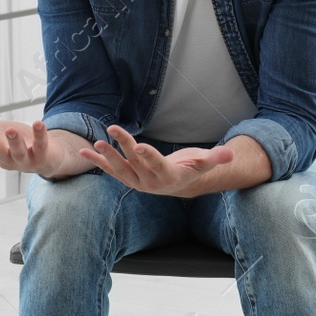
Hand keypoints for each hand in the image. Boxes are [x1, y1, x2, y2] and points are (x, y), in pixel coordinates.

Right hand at [0, 107, 69, 175]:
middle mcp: (7, 159)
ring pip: (18, 152)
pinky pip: (41, 145)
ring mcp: (25, 160)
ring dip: (14, 141)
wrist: (47, 157)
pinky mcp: (43, 155)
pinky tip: (38, 123)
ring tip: (10, 129)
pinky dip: (40, 135)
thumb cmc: (14, 143)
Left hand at [81, 125, 233, 197]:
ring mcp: (137, 182)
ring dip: (107, 156)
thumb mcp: (205, 163)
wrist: (178, 185)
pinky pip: (110, 170)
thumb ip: (216, 158)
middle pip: (136, 162)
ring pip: (120, 168)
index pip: (157, 165)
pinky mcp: (127, 178)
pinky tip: (83, 152)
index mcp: (169, 177)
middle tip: (114, 129)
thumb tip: (231, 153)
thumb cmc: (192, 169)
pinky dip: (97, 162)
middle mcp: (150, 182)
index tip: (138, 146)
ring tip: (96, 143)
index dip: (148, 156)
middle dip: (124, 146)